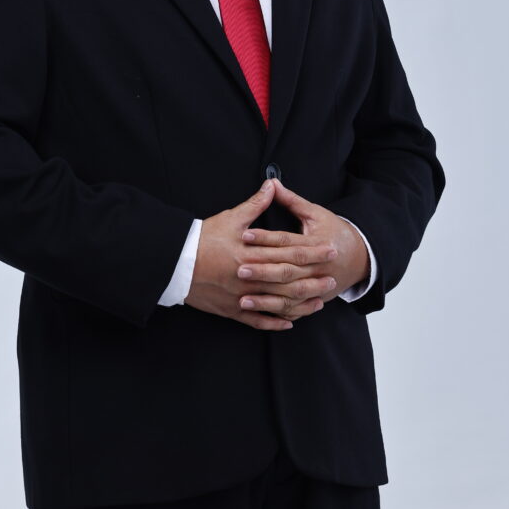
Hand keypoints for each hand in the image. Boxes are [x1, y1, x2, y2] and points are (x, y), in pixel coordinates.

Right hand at [184, 180, 332, 330]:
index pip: (289, 252)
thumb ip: (255, 204)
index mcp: (252, 252)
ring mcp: (242, 296)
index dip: (312, 251)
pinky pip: (257, 320)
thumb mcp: (230, 218)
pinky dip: (274, 322)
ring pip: (278, 303)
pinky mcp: (232, 310)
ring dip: (300, 303)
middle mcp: (250, 276)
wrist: (175, 262)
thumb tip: (272, 185)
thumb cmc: (203, 239)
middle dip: (313, 279)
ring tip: (319, 301)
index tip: (330, 249)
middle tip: (333, 278)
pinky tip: (289, 322)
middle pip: (289, 279)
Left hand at [235, 179, 369, 313]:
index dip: (266, 238)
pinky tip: (259, 312)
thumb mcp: (315, 213)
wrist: (360, 257)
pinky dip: (277, 312)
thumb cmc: (334, 231)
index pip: (287, 241)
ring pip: (289, 296)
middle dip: (263, 271)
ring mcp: (318, 287)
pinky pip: (294, 310)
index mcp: (317, 244)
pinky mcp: (315, 300)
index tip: (245, 235)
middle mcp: (318, 268)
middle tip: (239, 269)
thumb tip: (272, 183)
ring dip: (266, 298)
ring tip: (243, 297)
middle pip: (287, 271)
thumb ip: (291, 200)